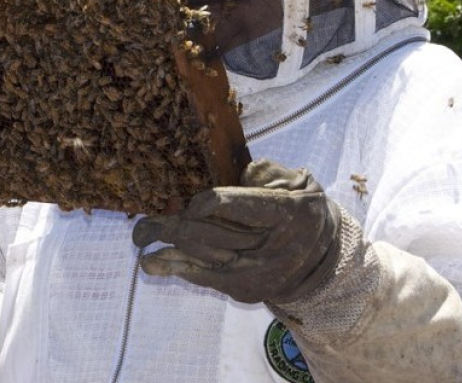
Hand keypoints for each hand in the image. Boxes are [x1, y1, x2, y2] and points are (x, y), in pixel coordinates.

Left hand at [131, 158, 340, 304]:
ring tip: (140, 237)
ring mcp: (255, 273)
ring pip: (202, 256)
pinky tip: (151, 262)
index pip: (244, 206)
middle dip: (175, 226)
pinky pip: (203, 277)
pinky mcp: (242, 288)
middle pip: (214, 234)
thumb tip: (237, 177)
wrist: (321, 259)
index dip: (213, 203)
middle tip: (144, 222)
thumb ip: (266, 173)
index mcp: (287, 213)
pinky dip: (175, 268)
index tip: (194, 200)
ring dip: (167, 245)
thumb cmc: (301, 210)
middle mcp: (270, 247)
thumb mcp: (297, 181)